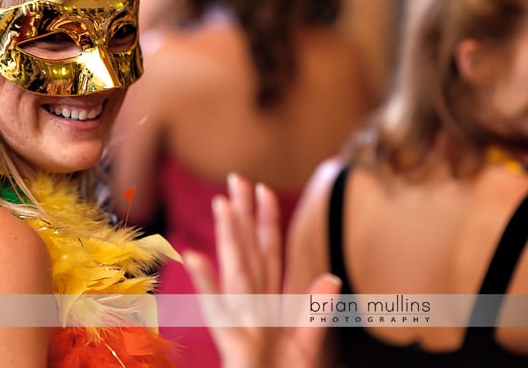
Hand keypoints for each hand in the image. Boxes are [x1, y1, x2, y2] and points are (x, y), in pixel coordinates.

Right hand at [183, 174, 339, 367]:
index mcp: (270, 304)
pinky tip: (195, 256)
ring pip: (235, 271)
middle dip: (243, 215)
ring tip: (222, 205)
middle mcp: (252, 306)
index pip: (269, 254)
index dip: (266, 222)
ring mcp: (240, 323)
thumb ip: (316, 315)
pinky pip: (218, 309)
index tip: (262, 189)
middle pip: (248, 253)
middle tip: (236, 179)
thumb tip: (332, 277)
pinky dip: (206, 282)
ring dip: (228, 238)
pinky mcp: (233, 344)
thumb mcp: (307, 349)